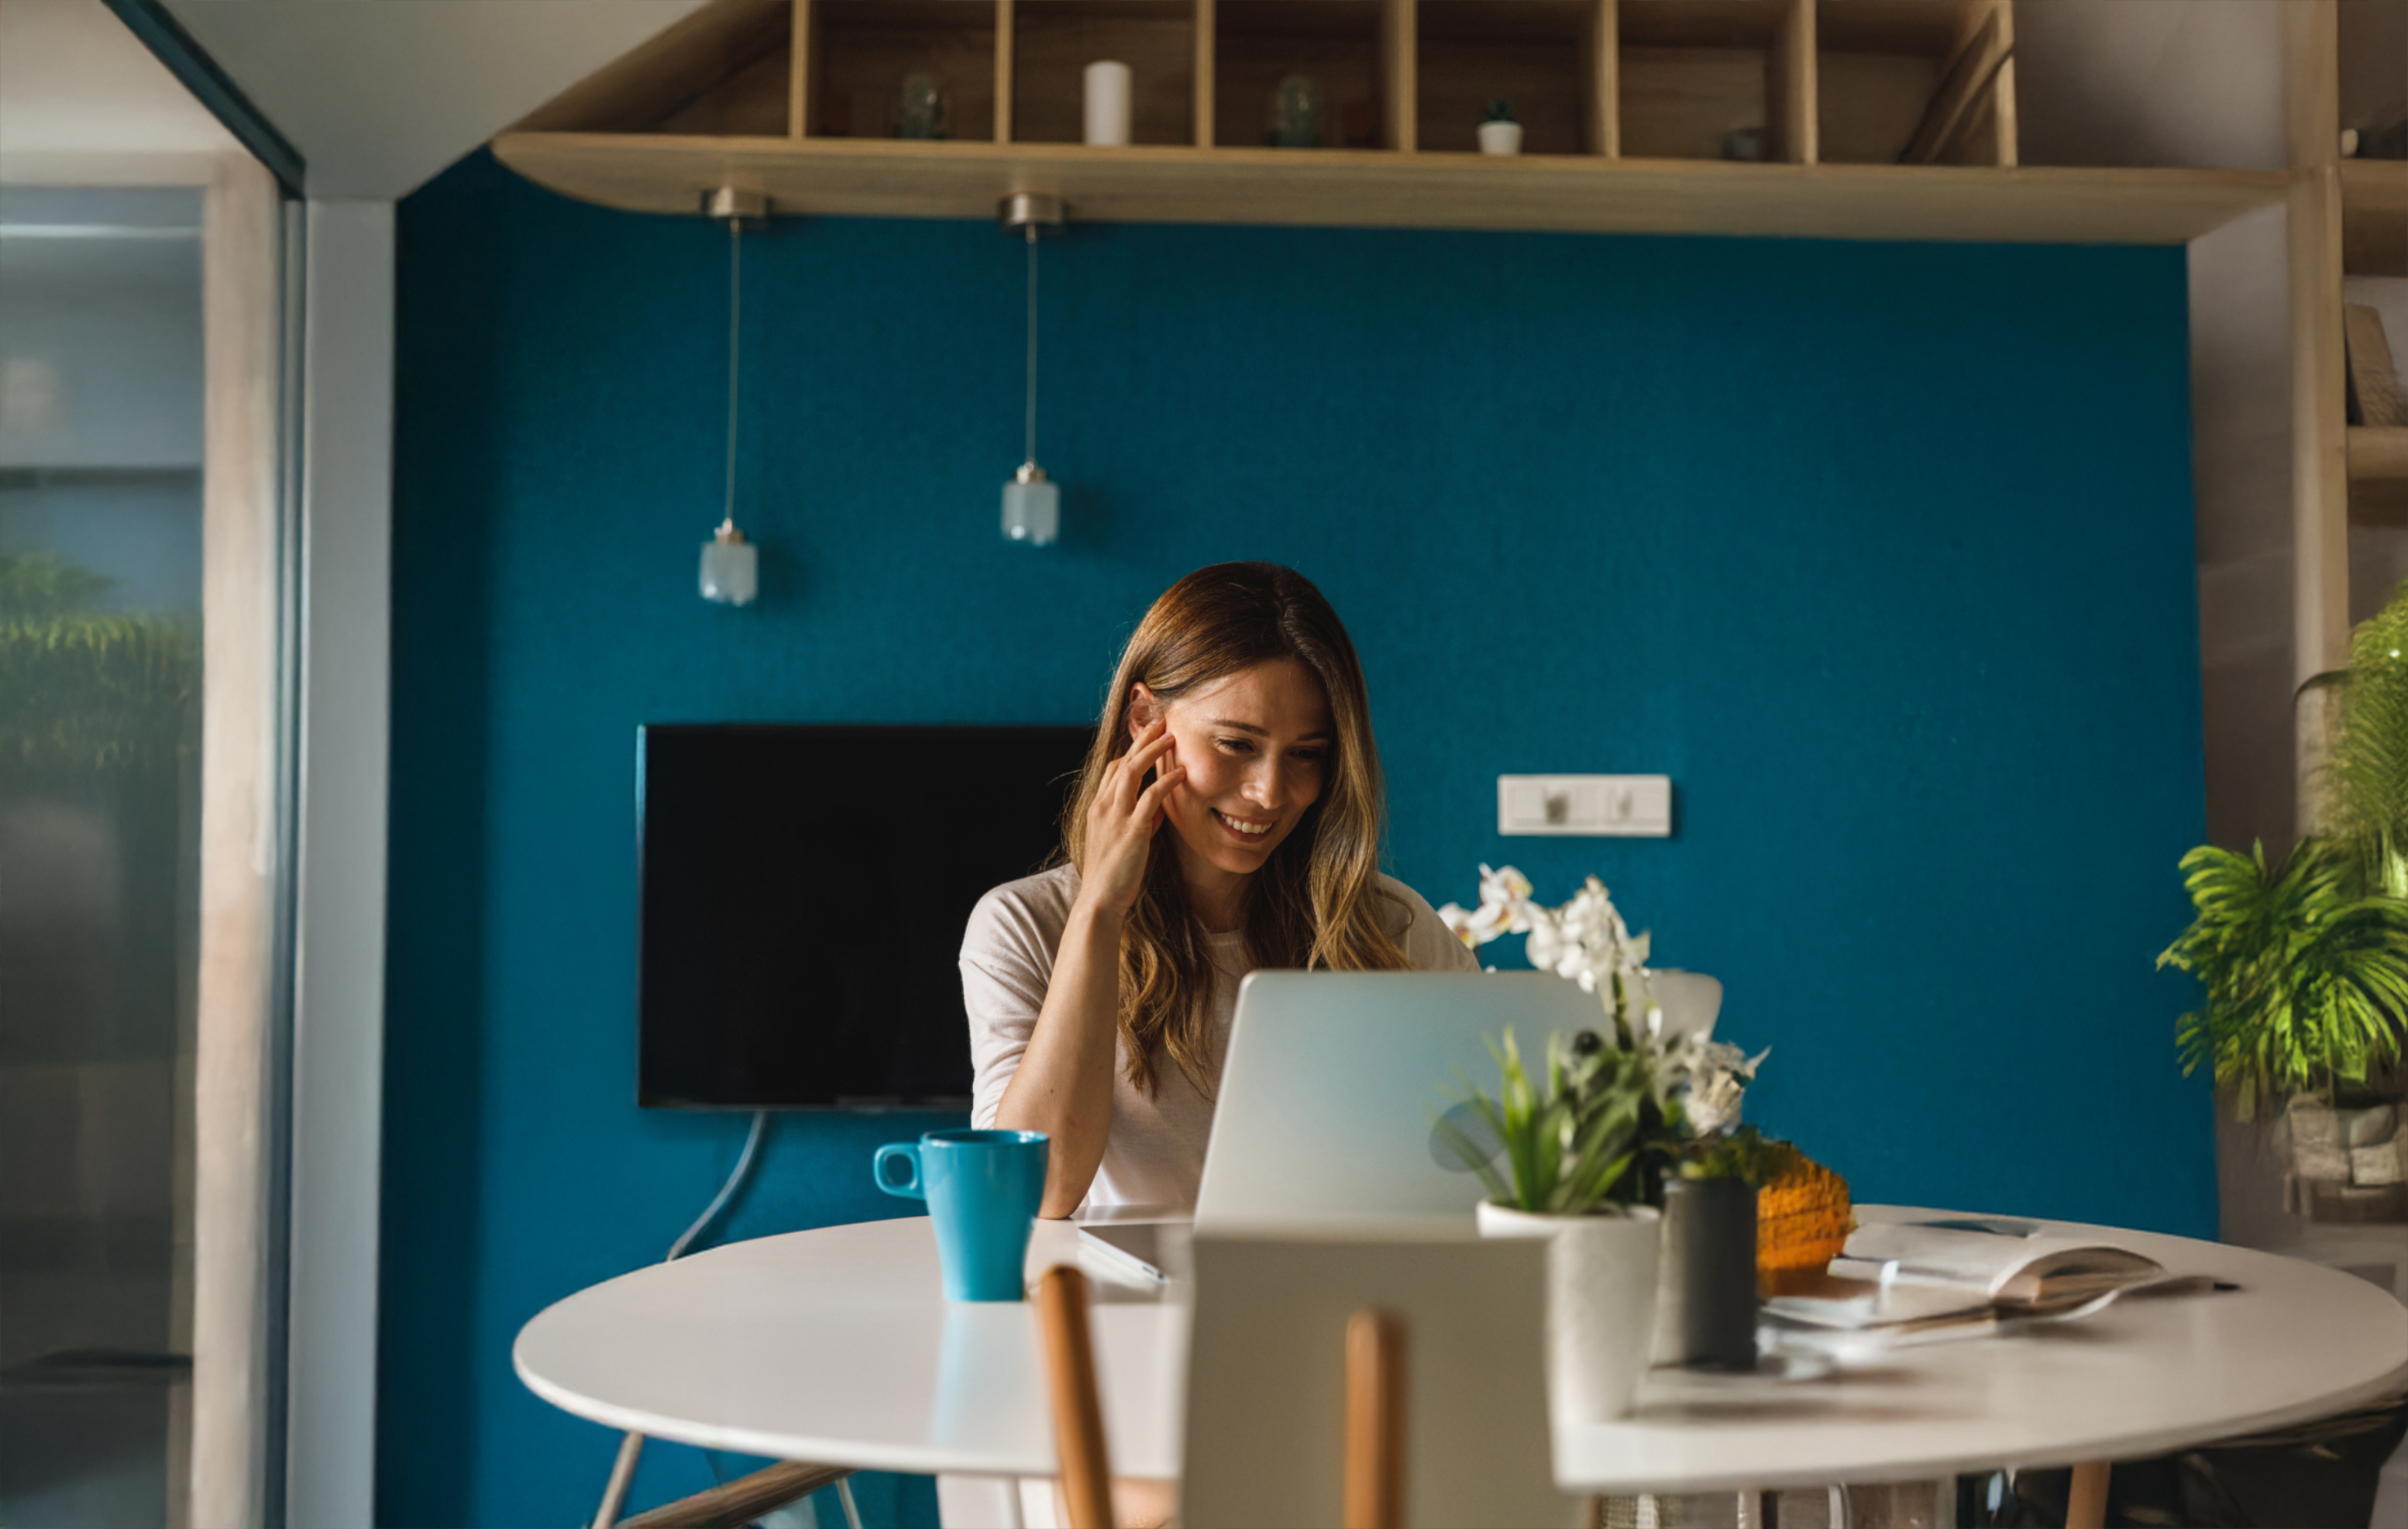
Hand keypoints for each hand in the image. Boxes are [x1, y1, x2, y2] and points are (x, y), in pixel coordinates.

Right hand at [1079, 720, 1182, 914]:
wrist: (1100, 900)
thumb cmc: (1112, 875)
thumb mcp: (1124, 842)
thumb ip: (1140, 822)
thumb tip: (1159, 811)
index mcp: (1098, 809)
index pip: (1113, 769)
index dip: (1132, 751)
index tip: (1149, 739)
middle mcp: (1103, 807)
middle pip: (1123, 762)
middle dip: (1143, 740)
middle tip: (1162, 722)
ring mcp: (1115, 817)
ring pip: (1132, 771)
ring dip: (1154, 751)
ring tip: (1172, 737)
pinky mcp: (1132, 830)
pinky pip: (1150, 797)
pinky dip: (1166, 782)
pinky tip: (1181, 774)